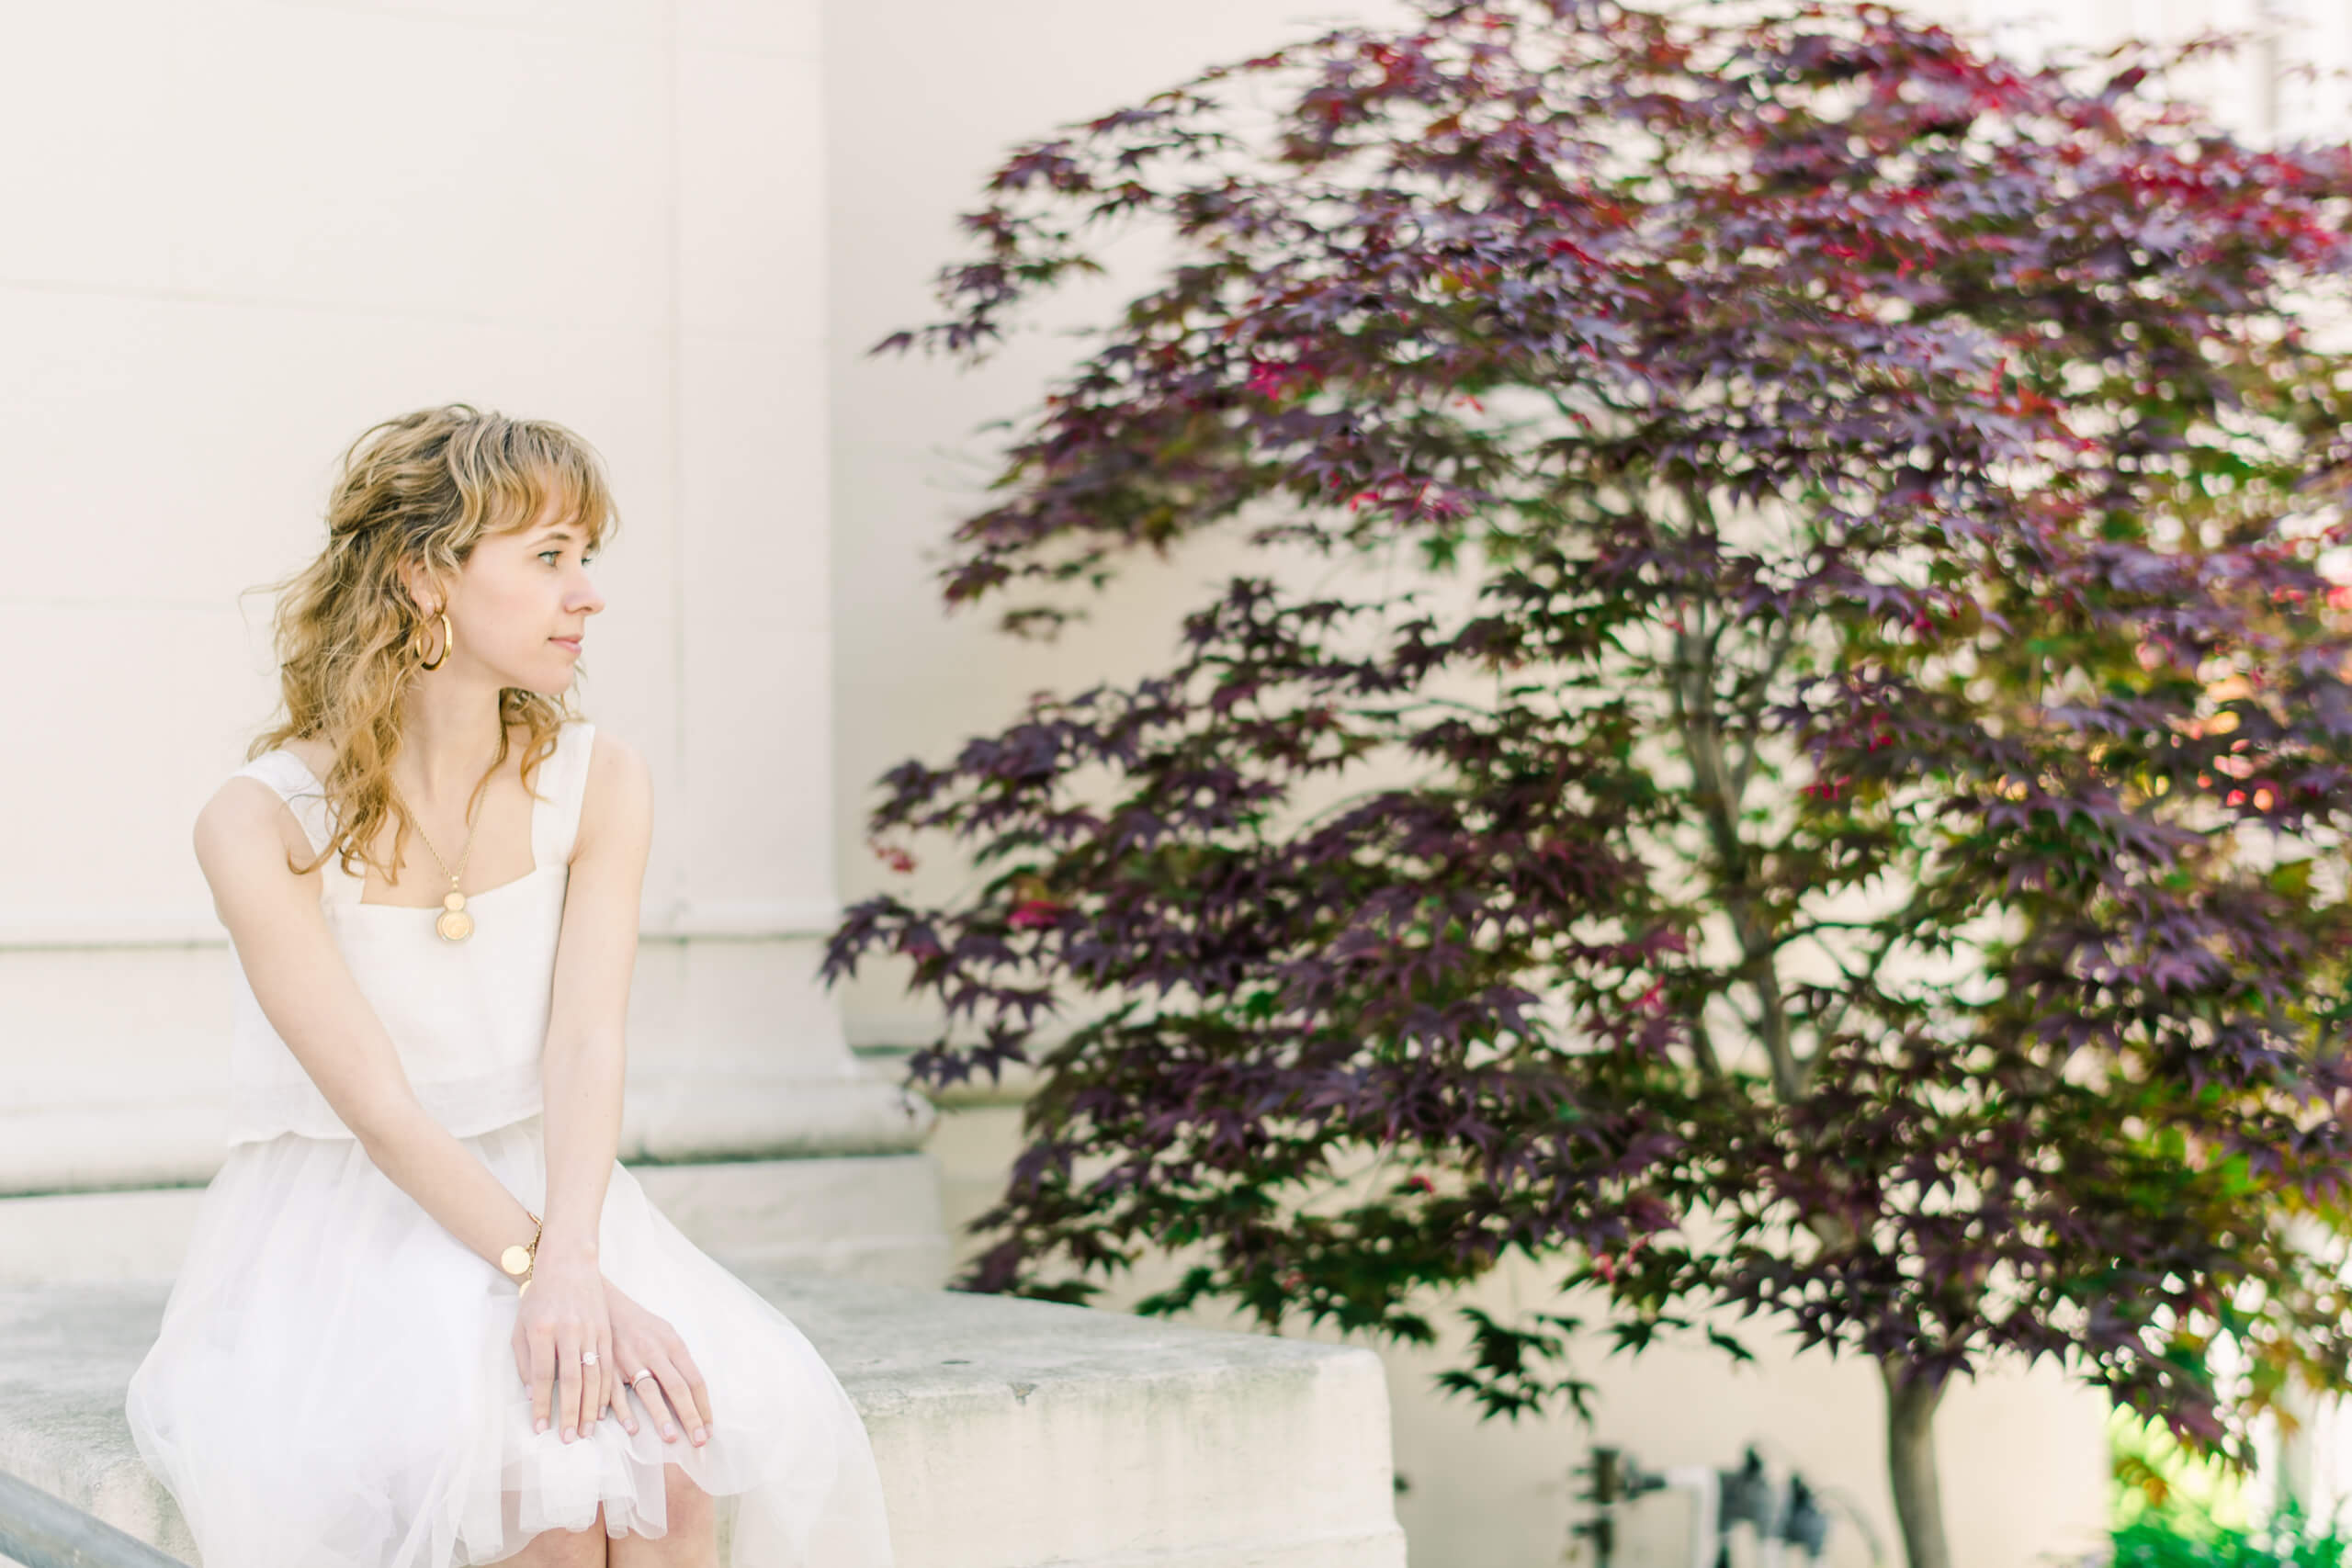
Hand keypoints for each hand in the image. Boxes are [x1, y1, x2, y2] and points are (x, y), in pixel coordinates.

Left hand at [510, 1247, 610, 1442]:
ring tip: (588, 1430)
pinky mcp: (605, 1330)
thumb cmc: (538, 1298)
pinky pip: (608, 1364)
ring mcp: (591, 1330)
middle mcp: (568, 1331)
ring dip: (592, 1406)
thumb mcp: (521, 1327)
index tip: (540, 1428)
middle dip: (570, 1412)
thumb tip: (533, 1395)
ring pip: (594, 1374)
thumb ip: (525, 1362)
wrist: (568, 1265)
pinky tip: (605, 1407)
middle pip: (572, 1379)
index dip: (542, 1404)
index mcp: (542, 1330)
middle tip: (570, 1438)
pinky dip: (607, 1388)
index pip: (543, 1375)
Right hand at [602, 1277, 713, 1446]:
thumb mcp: (666, 1334)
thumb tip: (695, 1393)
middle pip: (677, 1388)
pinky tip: (633, 1428)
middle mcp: (654, 1351)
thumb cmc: (642, 1326)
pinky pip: (615, 1392)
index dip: (703, 1406)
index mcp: (673, 1344)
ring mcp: (630, 1359)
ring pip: (649, 1390)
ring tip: (671, 1439)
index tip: (709, 1429)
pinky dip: (624, 1410)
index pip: (694, 1380)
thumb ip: (679, 1361)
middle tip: (699, 1442)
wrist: (606, 1305)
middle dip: (690, 1416)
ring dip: (661, 1416)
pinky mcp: (607, 1366)